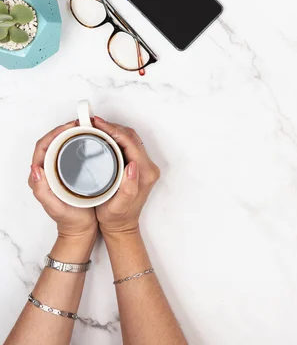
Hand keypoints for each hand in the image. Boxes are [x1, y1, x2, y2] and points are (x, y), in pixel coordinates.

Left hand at [28, 121, 97, 239]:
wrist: (81, 229)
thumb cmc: (69, 219)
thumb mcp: (55, 206)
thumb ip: (42, 190)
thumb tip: (35, 168)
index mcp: (41, 176)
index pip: (43, 146)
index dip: (55, 133)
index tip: (70, 127)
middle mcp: (48, 170)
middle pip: (52, 142)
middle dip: (65, 129)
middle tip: (81, 123)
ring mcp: (59, 170)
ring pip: (62, 145)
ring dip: (72, 133)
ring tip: (86, 128)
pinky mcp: (70, 171)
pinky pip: (71, 151)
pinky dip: (79, 142)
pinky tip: (90, 140)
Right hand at [93, 117, 159, 235]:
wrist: (121, 227)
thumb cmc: (115, 218)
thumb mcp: (117, 207)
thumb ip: (127, 188)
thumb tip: (132, 165)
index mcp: (144, 174)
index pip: (130, 143)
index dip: (113, 130)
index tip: (97, 123)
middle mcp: (148, 168)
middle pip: (131, 138)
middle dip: (112, 127)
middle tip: (93, 122)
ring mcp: (145, 166)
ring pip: (131, 139)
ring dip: (115, 131)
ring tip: (97, 127)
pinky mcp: (140, 167)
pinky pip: (129, 145)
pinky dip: (117, 138)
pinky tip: (104, 137)